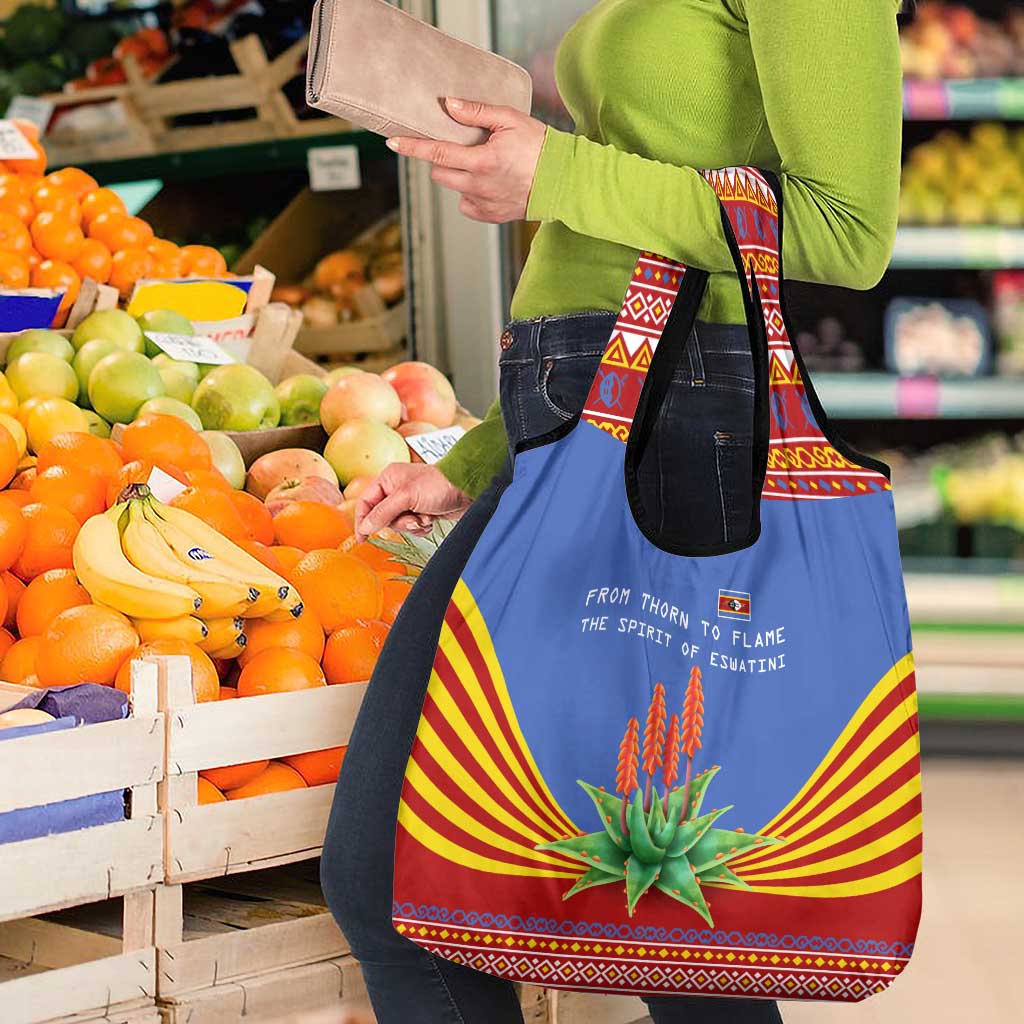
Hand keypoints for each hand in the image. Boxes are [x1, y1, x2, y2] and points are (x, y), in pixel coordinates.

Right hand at [354, 463, 472, 539]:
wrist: (467, 489)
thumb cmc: (438, 485)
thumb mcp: (406, 497)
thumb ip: (383, 512)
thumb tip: (365, 527)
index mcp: (388, 479)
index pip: (365, 502)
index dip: (362, 520)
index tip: (362, 538)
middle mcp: (396, 489)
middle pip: (382, 517)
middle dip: (399, 522)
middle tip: (413, 519)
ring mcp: (409, 501)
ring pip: (398, 524)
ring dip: (412, 525)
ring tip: (425, 517)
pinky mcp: (421, 511)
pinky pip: (412, 527)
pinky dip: (421, 527)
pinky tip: (431, 519)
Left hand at [385, 96, 546, 222]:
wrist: (564, 181)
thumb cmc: (540, 146)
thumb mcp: (510, 119)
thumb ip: (476, 112)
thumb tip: (448, 105)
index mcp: (482, 161)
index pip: (437, 153)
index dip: (412, 147)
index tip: (393, 143)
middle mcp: (479, 186)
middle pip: (440, 173)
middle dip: (441, 159)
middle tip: (460, 147)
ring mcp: (484, 204)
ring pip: (454, 188)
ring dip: (458, 175)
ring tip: (481, 164)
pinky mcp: (491, 216)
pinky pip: (467, 205)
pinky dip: (471, 193)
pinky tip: (488, 183)